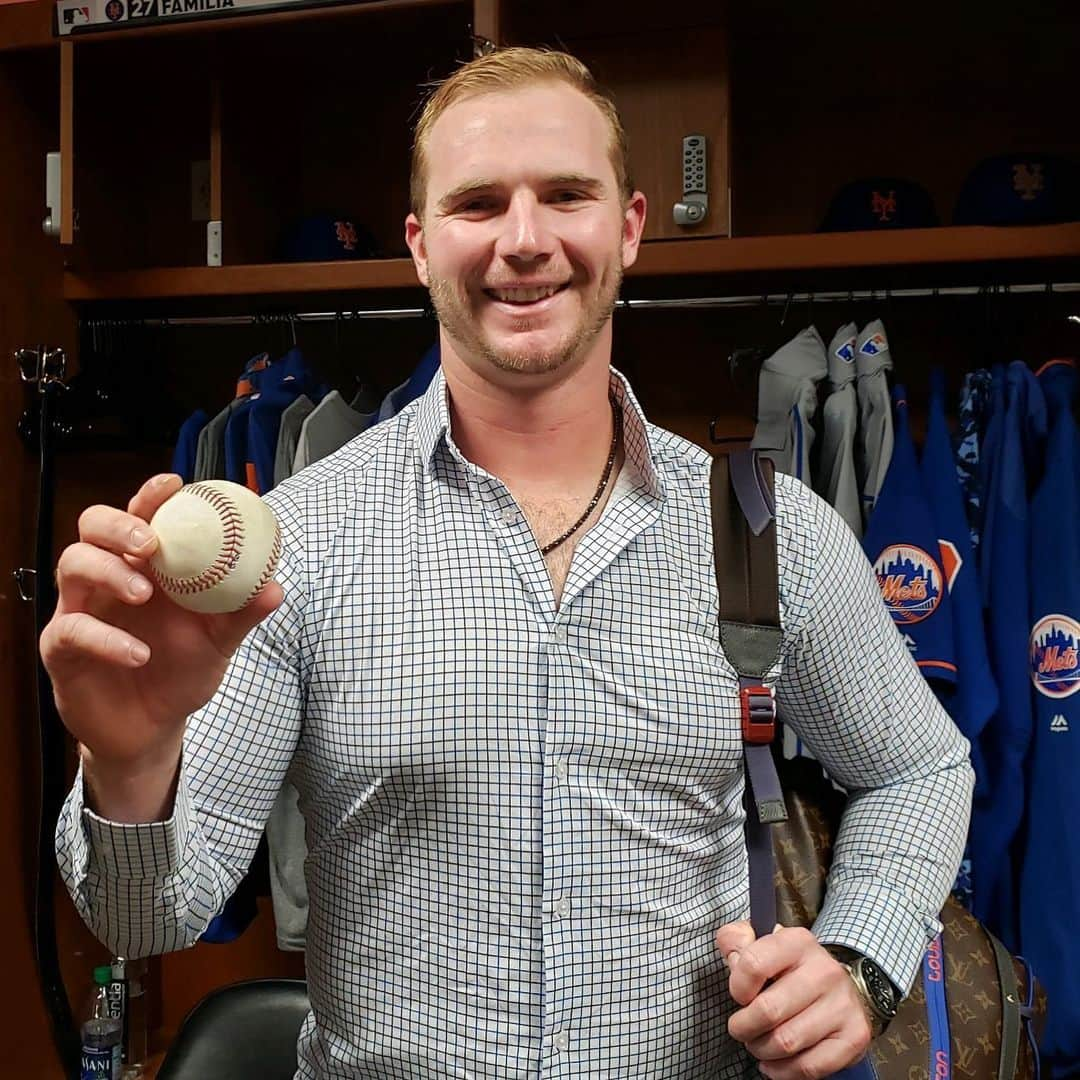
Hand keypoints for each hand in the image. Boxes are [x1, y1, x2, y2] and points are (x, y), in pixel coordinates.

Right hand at [40, 473, 282, 768]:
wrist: (154, 727)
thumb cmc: (181, 670)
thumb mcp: (219, 641)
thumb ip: (242, 614)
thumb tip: (275, 587)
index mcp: (146, 567)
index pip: (141, 517)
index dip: (151, 495)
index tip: (173, 483)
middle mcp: (108, 579)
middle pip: (93, 527)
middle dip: (119, 525)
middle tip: (150, 544)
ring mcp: (81, 610)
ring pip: (72, 565)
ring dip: (110, 572)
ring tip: (145, 593)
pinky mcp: (62, 648)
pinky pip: (72, 630)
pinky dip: (105, 638)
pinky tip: (137, 653)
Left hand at [715, 921, 871, 1079]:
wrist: (841, 986)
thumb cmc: (791, 969)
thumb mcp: (761, 942)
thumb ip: (735, 940)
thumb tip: (731, 955)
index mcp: (797, 942)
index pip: (753, 964)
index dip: (737, 987)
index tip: (740, 996)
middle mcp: (824, 970)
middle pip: (768, 1010)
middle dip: (744, 1027)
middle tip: (741, 1029)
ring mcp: (842, 1004)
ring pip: (786, 1042)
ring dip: (762, 1050)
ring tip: (759, 1044)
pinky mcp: (854, 1036)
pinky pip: (809, 1067)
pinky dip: (784, 1071)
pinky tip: (775, 1063)